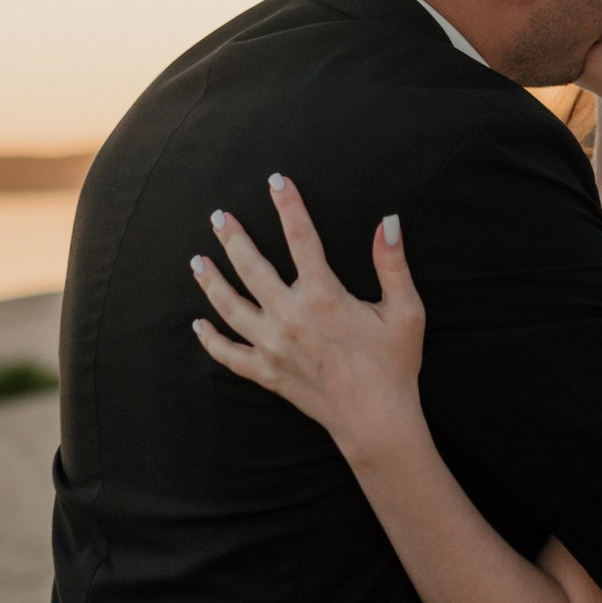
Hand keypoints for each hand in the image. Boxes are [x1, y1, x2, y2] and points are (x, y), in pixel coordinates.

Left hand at [190, 174, 425, 463]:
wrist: (377, 421)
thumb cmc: (394, 365)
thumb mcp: (405, 311)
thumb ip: (392, 264)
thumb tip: (389, 222)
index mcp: (323, 296)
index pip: (301, 238)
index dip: (288, 206)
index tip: (276, 180)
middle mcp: (289, 317)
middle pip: (251, 267)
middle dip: (233, 238)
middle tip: (219, 216)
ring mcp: (273, 346)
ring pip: (230, 307)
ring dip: (211, 282)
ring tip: (196, 260)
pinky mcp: (267, 373)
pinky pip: (229, 355)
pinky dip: (211, 341)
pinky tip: (198, 325)